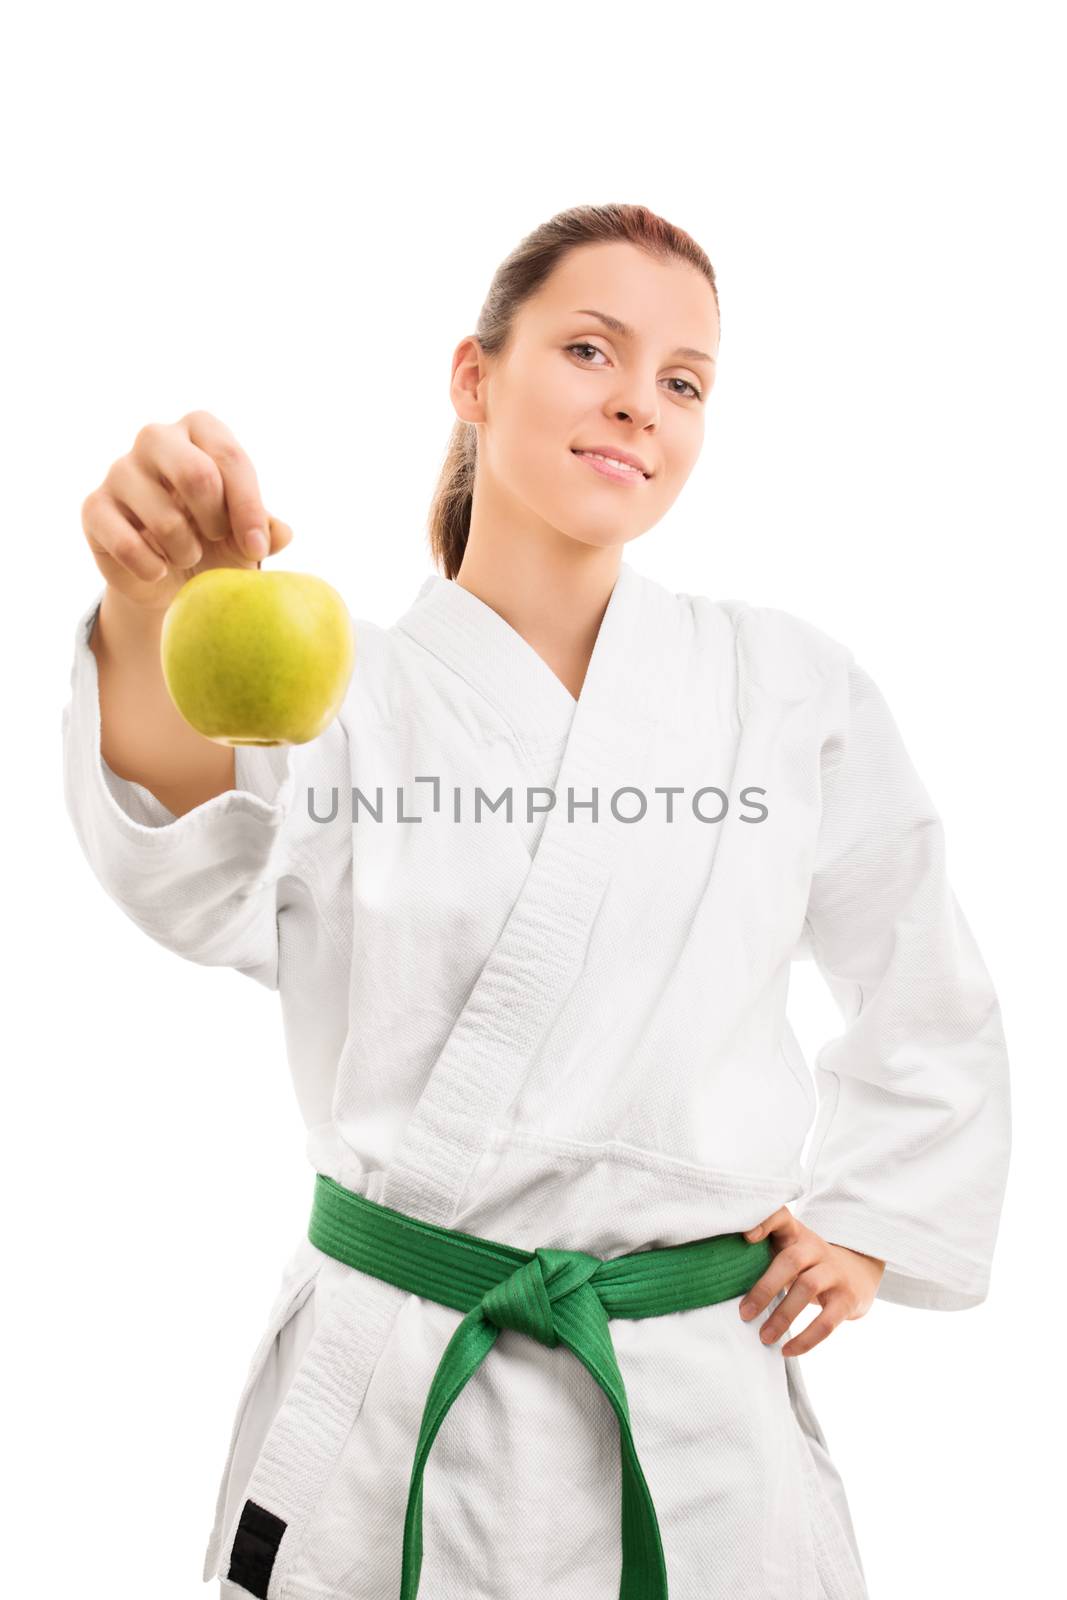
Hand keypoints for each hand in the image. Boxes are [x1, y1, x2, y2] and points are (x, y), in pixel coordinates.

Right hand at [80, 409, 292, 612]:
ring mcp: (119, 470)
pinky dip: (152, 569)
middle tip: (217, 540)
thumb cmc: (214, 540)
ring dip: (186, 552)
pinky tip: (158, 570)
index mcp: (199, 429)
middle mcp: (155, 438)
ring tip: (187, 555)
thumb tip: (280, 532)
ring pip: (165, 520)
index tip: (257, 548)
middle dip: (216, 521)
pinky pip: (127, 545)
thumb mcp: (245, 534)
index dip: (248, 509)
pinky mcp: (94, 507)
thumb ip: (266, 529)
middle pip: (196, 475)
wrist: (167, 574)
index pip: (229, 458)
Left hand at [738, 1206, 885, 1355]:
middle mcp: (816, 1248)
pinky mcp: (847, 1299)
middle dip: (765, 1288)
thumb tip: (722, 1281)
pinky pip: (827, 1321)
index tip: (745, 1236)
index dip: (764, 1222)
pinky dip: (806, 1339)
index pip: (781, 1217)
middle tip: (744, 1313)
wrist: (858, 1271)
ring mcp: (834, 1272)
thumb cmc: (808, 1264)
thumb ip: (764, 1256)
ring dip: (783, 1315)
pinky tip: (787, 1350)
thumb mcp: (791, 1249)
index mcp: (796, 1235)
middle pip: (790, 1260)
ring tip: (764, 1337)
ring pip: (807, 1288)